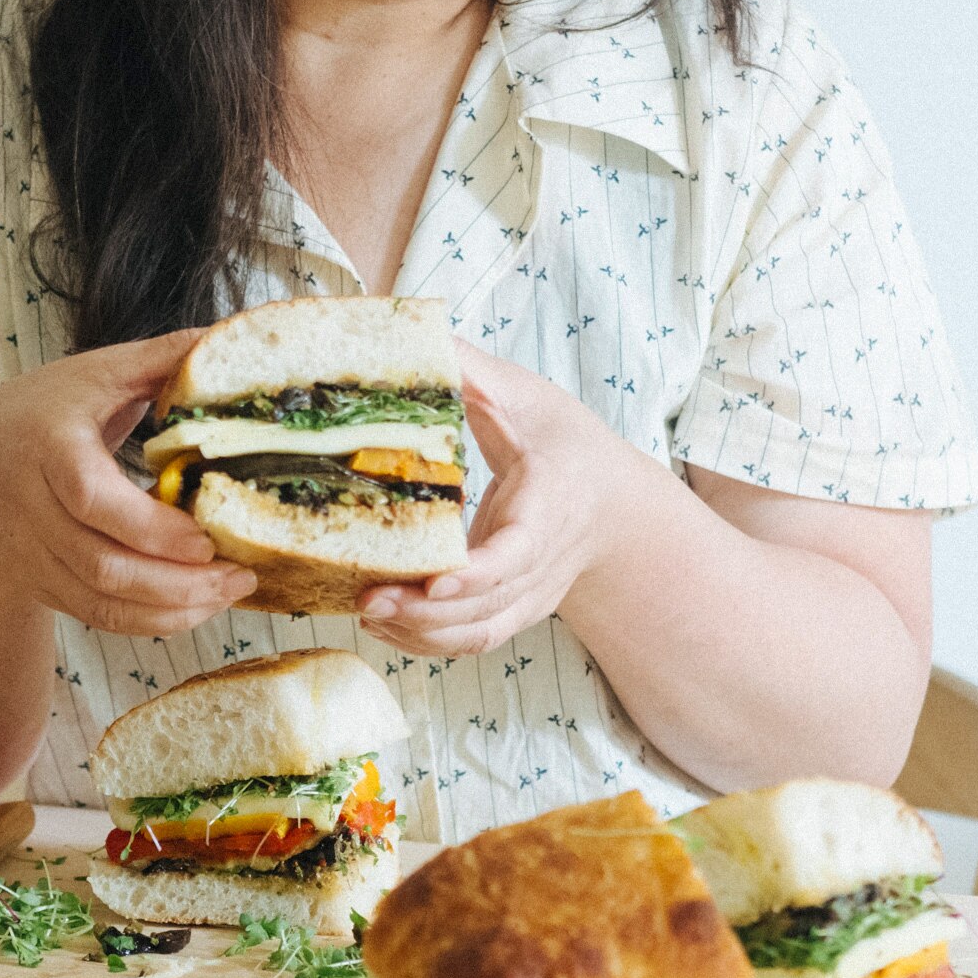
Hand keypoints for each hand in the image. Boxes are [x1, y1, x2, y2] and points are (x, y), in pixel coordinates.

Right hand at [0, 329, 254, 636]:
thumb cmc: (38, 415)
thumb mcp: (90, 375)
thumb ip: (157, 359)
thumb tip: (225, 337)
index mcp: (46, 446)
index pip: (89, 497)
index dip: (149, 526)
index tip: (206, 536)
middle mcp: (32, 510)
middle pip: (102, 563)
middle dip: (178, 580)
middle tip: (241, 573)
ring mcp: (36, 556)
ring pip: (105, 600)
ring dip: (174, 606)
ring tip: (232, 590)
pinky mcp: (48, 587)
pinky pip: (101, 617)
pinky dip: (152, 622)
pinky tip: (198, 607)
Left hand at [356, 344, 652, 656]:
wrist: (611, 502)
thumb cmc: (566, 445)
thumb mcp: (525, 397)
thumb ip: (471, 371)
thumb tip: (416, 336)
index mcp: (552, 508)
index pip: (519, 553)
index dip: (477, 574)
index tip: (436, 578)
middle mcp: (543, 564)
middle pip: (487, 607)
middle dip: (426, 612)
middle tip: (368, 597)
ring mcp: (529, 595)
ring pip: (476, 634)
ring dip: (419, 633)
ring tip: (366, 610)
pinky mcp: (511, 610)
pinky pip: (469, 640)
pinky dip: (425, 641)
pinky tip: (383, 622)